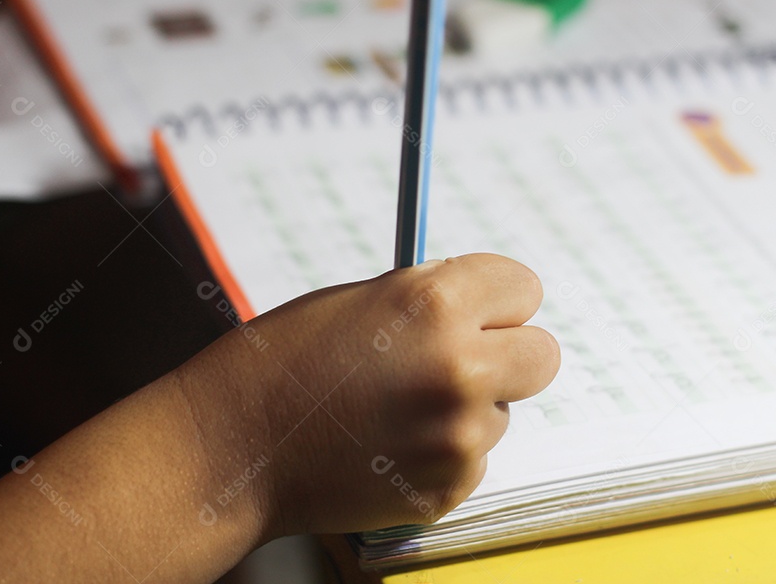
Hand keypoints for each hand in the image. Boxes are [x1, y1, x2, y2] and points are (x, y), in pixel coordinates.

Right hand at [178, 253, 560, 536]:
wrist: (233, 445)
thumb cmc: (287, 359)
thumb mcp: (364, 299)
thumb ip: (437, 298)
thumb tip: (493, 307)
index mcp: (436, 304)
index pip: (525, 288)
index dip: (498, 300)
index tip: (482, 311)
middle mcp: (458, 368)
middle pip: (542, 355)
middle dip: (508, 354)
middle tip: (462, 359)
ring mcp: (456, 436)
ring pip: (503, 411)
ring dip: (468, 407)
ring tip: (397, 407)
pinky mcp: (447, 488)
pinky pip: (475, 458)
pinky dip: (444, 452)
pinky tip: (390, 444)